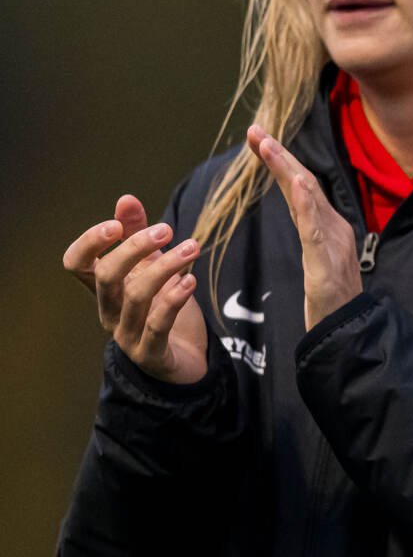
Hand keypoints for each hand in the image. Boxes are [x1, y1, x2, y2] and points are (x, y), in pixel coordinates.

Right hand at [62, 194, 208, 382]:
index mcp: (103, 288)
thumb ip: (137, 234)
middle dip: (134, 248)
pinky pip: (157, 325)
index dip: (90, 242)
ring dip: (165, 267)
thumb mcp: (151, 267)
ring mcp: (126, 335)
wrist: (186, 358)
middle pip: (106, 275)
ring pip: (135, 296)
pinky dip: (173, 300)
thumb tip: (126, 199)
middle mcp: (108, 310)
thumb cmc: (162, 307)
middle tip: (167, 229)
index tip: (117, 223)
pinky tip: (190, 281)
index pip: (76, 263)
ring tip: (192, 247)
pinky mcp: (150, 354)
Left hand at [247, 125, 361, 328]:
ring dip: (286, 169)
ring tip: (268, 145)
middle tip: (255, 130)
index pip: (300, 188)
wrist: (348, 331)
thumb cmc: (332, 301)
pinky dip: (306, 203)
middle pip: (304, 183)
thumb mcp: (318, 261)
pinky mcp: (325, 263)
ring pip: (308, 199)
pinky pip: (313, 229)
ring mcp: (332, 243)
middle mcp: (333, 228)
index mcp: (328, 228)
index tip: (258, 139)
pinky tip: (296, 182)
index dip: (280, 162)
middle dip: (279, 155)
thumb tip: (302, 206)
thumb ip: (312, 233)